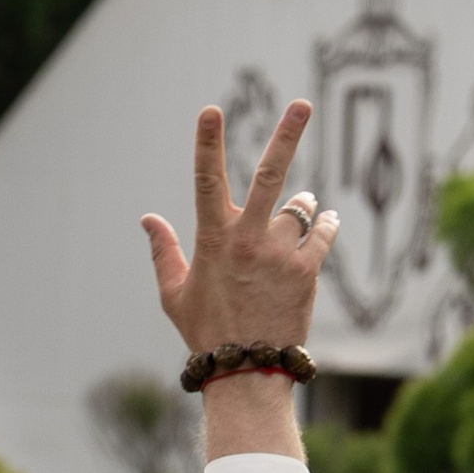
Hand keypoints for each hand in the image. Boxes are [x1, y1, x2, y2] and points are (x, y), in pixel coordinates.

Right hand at [140, 100, 337, 367]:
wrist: (246, 370)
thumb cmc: (205, 331)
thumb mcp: (174, 293)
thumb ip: (163, 251)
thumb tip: (148, 218)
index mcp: (212, 238)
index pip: (206, 178)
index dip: (207, 142)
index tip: (210, 110)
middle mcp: (248, 238)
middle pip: (270, 174)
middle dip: (287, 134)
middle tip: (303, 103)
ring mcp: (280, 253)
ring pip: (301, 206)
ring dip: (303, 205)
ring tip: (302, 212)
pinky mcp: (306, 271)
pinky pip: (323, 234)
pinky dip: (325, 226)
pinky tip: (326, 223)